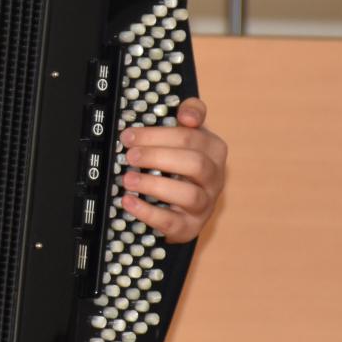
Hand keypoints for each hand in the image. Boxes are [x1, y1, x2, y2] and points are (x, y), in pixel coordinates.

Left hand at [117, 97, 226, 244]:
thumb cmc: (182, 163)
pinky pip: (172, 222)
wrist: (186, 204)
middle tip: (129, 155)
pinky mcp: (190, 227)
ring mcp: (205, 204)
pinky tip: (128, 202)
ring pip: (189, 195)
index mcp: (213, 149)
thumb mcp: (186, 136)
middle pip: (195, 163)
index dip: (159, 134)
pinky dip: (147, 212)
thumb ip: (189, 114)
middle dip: (157, 157)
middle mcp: (214, 177)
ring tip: (127, 179)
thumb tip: (188, 115)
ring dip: (154, 185)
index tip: (130, 134)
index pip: (192, 136)